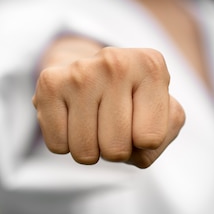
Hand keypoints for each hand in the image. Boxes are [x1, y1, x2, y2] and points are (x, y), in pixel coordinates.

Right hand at [32, 46, 184, 167]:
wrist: (86, 74)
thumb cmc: (130, 103)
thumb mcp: (163, 115)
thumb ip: (164, 134)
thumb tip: (139, 141)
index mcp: (151, 67)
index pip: (149, 140)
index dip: (143, 143)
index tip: (138, 120)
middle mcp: (115, 62)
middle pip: (116, 149)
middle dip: (114, 150)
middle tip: (111, 126)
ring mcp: (79, 71)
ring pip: (84, 151)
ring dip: (89, 149)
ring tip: (92, 123)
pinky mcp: (49, 83)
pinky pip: (57, 145)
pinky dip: (64, 143)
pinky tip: (70, 120)